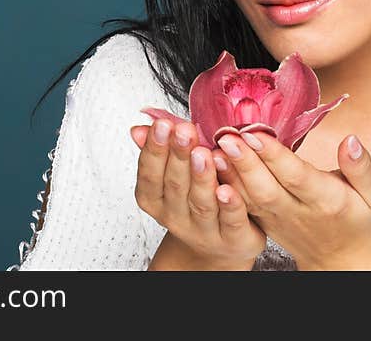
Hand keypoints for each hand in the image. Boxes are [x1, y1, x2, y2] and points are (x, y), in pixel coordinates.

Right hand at [130, 119, 265, 268]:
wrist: (219, 246)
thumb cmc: (194, 204)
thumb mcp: (171, 177)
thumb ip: (157, 152)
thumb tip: (138, 129)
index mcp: (157, 201)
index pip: (150, 175)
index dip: (154, 150)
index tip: (162, 124)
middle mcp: (177, 217)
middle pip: (175, 186)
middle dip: (178, 155)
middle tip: (184, 131)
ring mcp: (204, 230)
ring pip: (201, 203)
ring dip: (201, 177)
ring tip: (203, 152)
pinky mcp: (232, 238)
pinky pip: (230, 221)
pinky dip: (229, 205)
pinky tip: (227, 189)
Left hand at [214, 131, 370, 269]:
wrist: (339, 258)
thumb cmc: (355, 217)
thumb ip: (361, 166)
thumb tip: (350, 140)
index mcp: (325, 200)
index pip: (296, 177)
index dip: (275, 156)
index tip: (256, 134)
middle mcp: (296, 210)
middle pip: (266, 187)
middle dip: (245, 162)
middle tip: (227, 136)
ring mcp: (275, 218)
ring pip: (249, 197)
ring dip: (229, 173)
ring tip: (213, 148)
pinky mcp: (262, 220)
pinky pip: (241, 203)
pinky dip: (226, 184)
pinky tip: (212, 165)